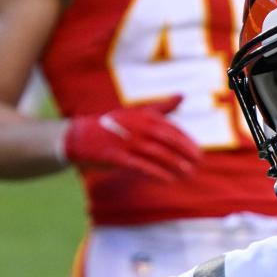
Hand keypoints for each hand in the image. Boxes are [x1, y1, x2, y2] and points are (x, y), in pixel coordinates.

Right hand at [63, 97, 201, 180]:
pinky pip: (140, 166)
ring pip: (157, 154)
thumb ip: (161, 108)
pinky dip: (156, 173)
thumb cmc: (113, 125)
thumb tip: (183, 96)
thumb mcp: (137, 113)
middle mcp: (136, 127)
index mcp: (144, 116)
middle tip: (198, 163)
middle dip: (185, 152)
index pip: (172, 129)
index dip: (187, 142)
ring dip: (175, 164)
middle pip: (168, 141)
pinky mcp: (115, 157)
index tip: (198, 153)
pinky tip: (169, 180)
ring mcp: (125, 142)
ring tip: (188, 173)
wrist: (79, 136)